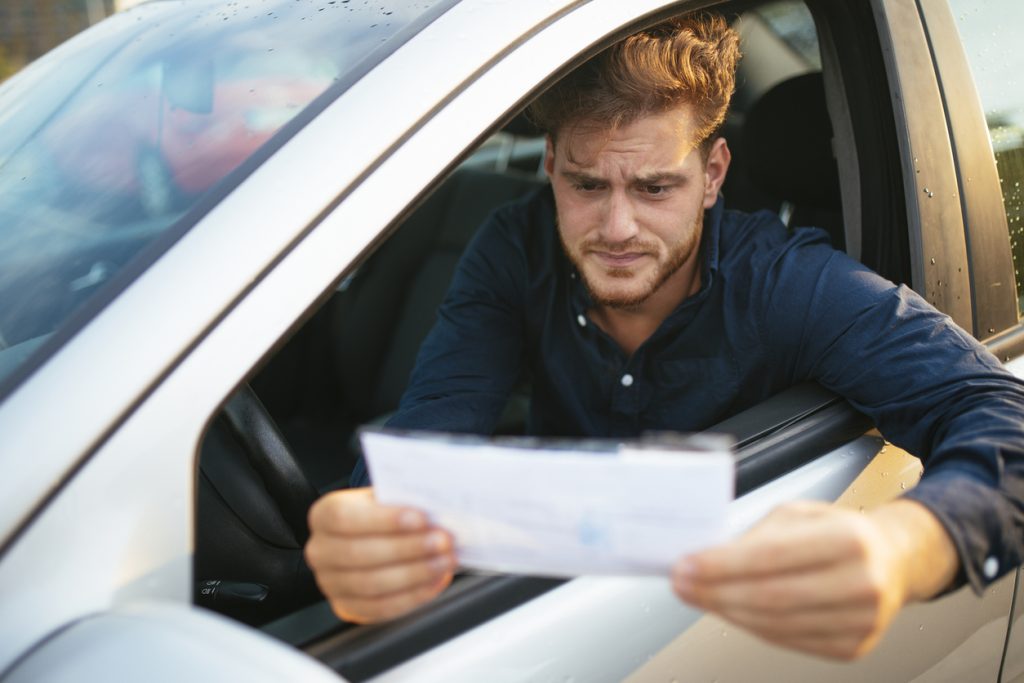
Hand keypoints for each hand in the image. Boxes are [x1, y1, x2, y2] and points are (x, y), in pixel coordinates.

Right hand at [305, 487, 455, 622]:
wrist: (369, 540)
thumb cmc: (380, 516)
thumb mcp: (385, 499)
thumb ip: (403, 502)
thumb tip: (436, 511)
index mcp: (324, 515)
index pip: (344, 517)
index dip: (383, 519)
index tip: (421, 518)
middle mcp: (321, 550)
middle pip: (360, 553)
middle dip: (408, 548)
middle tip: (443, 541)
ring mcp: (331, 583)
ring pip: (372, 584)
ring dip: (415, 573)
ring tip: (444, 561)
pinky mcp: (348, 607)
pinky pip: (381, 607)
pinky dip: (413, 595)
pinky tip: (435, 580)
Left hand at [670, 499, 957, 659]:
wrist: (892, 561)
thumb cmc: (839, 532)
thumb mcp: (799, 515)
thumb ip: (757, 537)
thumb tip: (705, 558)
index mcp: (850, 538)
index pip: (770, 557)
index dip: (720, 565)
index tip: (685, 565)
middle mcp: (863, 582)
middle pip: (770, 597)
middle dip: (714, 592)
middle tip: (682, 585)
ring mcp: (863, 620)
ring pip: (776, 624)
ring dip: (727, 611)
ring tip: (700, 596)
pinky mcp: (855, 646)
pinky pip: (789, 642)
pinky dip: (753, 627)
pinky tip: (732, 611)